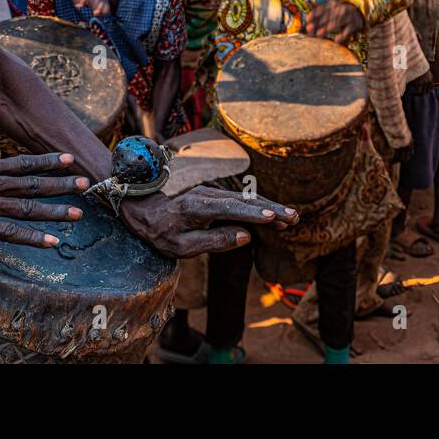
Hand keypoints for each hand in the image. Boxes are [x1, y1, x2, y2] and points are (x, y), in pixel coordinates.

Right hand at [0, 150, 89, 245]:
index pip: (24, 162)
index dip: (49, 161)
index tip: (70, 158)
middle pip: (33, 184)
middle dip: (61, 184)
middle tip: (86, 184)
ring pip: (27, 207)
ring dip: (55, 210)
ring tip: (79, 213)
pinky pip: (10, 232)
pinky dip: (33, 237)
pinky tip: (53, 241)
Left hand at [122, 186, 299, 257]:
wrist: (145, 210)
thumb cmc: (162, 232)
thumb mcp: (182, 246)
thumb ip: (213, 241)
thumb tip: (245, 237)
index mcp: (197, 207)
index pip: (231, 208)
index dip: (254, 213)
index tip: (274, 217)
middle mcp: (207, 194)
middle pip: (244, 200)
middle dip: (271, 209)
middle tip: (294, 218)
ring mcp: (213, 192)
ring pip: (246, 198)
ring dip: (269, 207)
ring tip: (291, 217)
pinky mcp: (216, 195)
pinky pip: (241, 200)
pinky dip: (259, 206)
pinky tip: (274, 213)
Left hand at [304, 0, 364, 44]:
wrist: (359, 13)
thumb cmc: (339, 13)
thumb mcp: (330, 8)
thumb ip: (318, 8)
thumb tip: (306, 3)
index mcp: (333, 4)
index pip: (323, 7)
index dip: (315, 13)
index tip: (307, 19)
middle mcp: (340, 8)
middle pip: (328, 16)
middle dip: (318, 22)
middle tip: (309, 28)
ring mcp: (348, 16)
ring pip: (337, 22)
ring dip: (327, 28)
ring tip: (319, 34)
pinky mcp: (354, 25)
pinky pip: (348, 31)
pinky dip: (342, 36)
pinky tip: (336, 40)